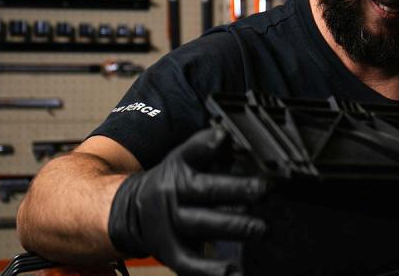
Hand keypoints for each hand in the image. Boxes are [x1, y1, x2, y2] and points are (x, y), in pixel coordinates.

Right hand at [108, 128, 267, 275]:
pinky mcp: (170, 252)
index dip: (206, 144)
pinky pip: (190, 263)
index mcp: (178, 167)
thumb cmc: (173, 181)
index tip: (223, 138)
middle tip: (264, 190)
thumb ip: (210, 148)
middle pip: (204, 190)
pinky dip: (211, 271)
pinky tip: (235, 272)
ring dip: (233, 227)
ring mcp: (169, 224)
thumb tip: (237, 141)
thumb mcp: (185, 157)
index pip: (192, 152)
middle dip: (237, 190)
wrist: (134, 211)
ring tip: (261, 229)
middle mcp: (171, 193)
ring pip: (201, 225)